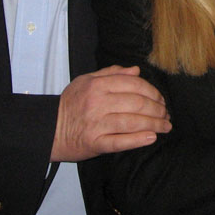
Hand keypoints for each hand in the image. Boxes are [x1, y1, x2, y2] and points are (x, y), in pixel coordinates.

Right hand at [51, 65, 170, 161]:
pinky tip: (151, 138)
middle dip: (157, 109)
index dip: (152, 92)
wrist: (48, 128)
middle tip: (166, 114)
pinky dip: (137, 140)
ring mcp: (97, 124)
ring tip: (165, 126)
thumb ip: (112, 74)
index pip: (134, 85)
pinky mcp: (95, 143)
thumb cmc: (70, 103)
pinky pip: (120, 142)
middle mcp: (98, 103)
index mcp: (98, 85)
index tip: (161, 99)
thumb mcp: (86, 80)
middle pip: (137, 104)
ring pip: (132, 122)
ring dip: (154, 124)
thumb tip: (136, 71)